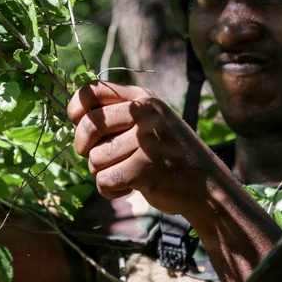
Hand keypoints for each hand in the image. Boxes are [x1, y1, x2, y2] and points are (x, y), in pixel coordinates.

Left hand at [67, 81, 222, 215]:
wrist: (208, 186)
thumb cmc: (168, 154)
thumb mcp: (150, 121)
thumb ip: (118, 114)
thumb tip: (74, 115)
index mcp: (143, 98)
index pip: (93, 90)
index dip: (76, 108)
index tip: (77, 122)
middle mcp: (145, 114)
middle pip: (88, 125)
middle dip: (84, 147)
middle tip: (97, 158)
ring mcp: (147, 140)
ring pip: (94, 159)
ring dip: (102, 173)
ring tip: (125, 174)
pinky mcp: (145, 168)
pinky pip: (104, 181)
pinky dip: (111, 191)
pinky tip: (129, 188)